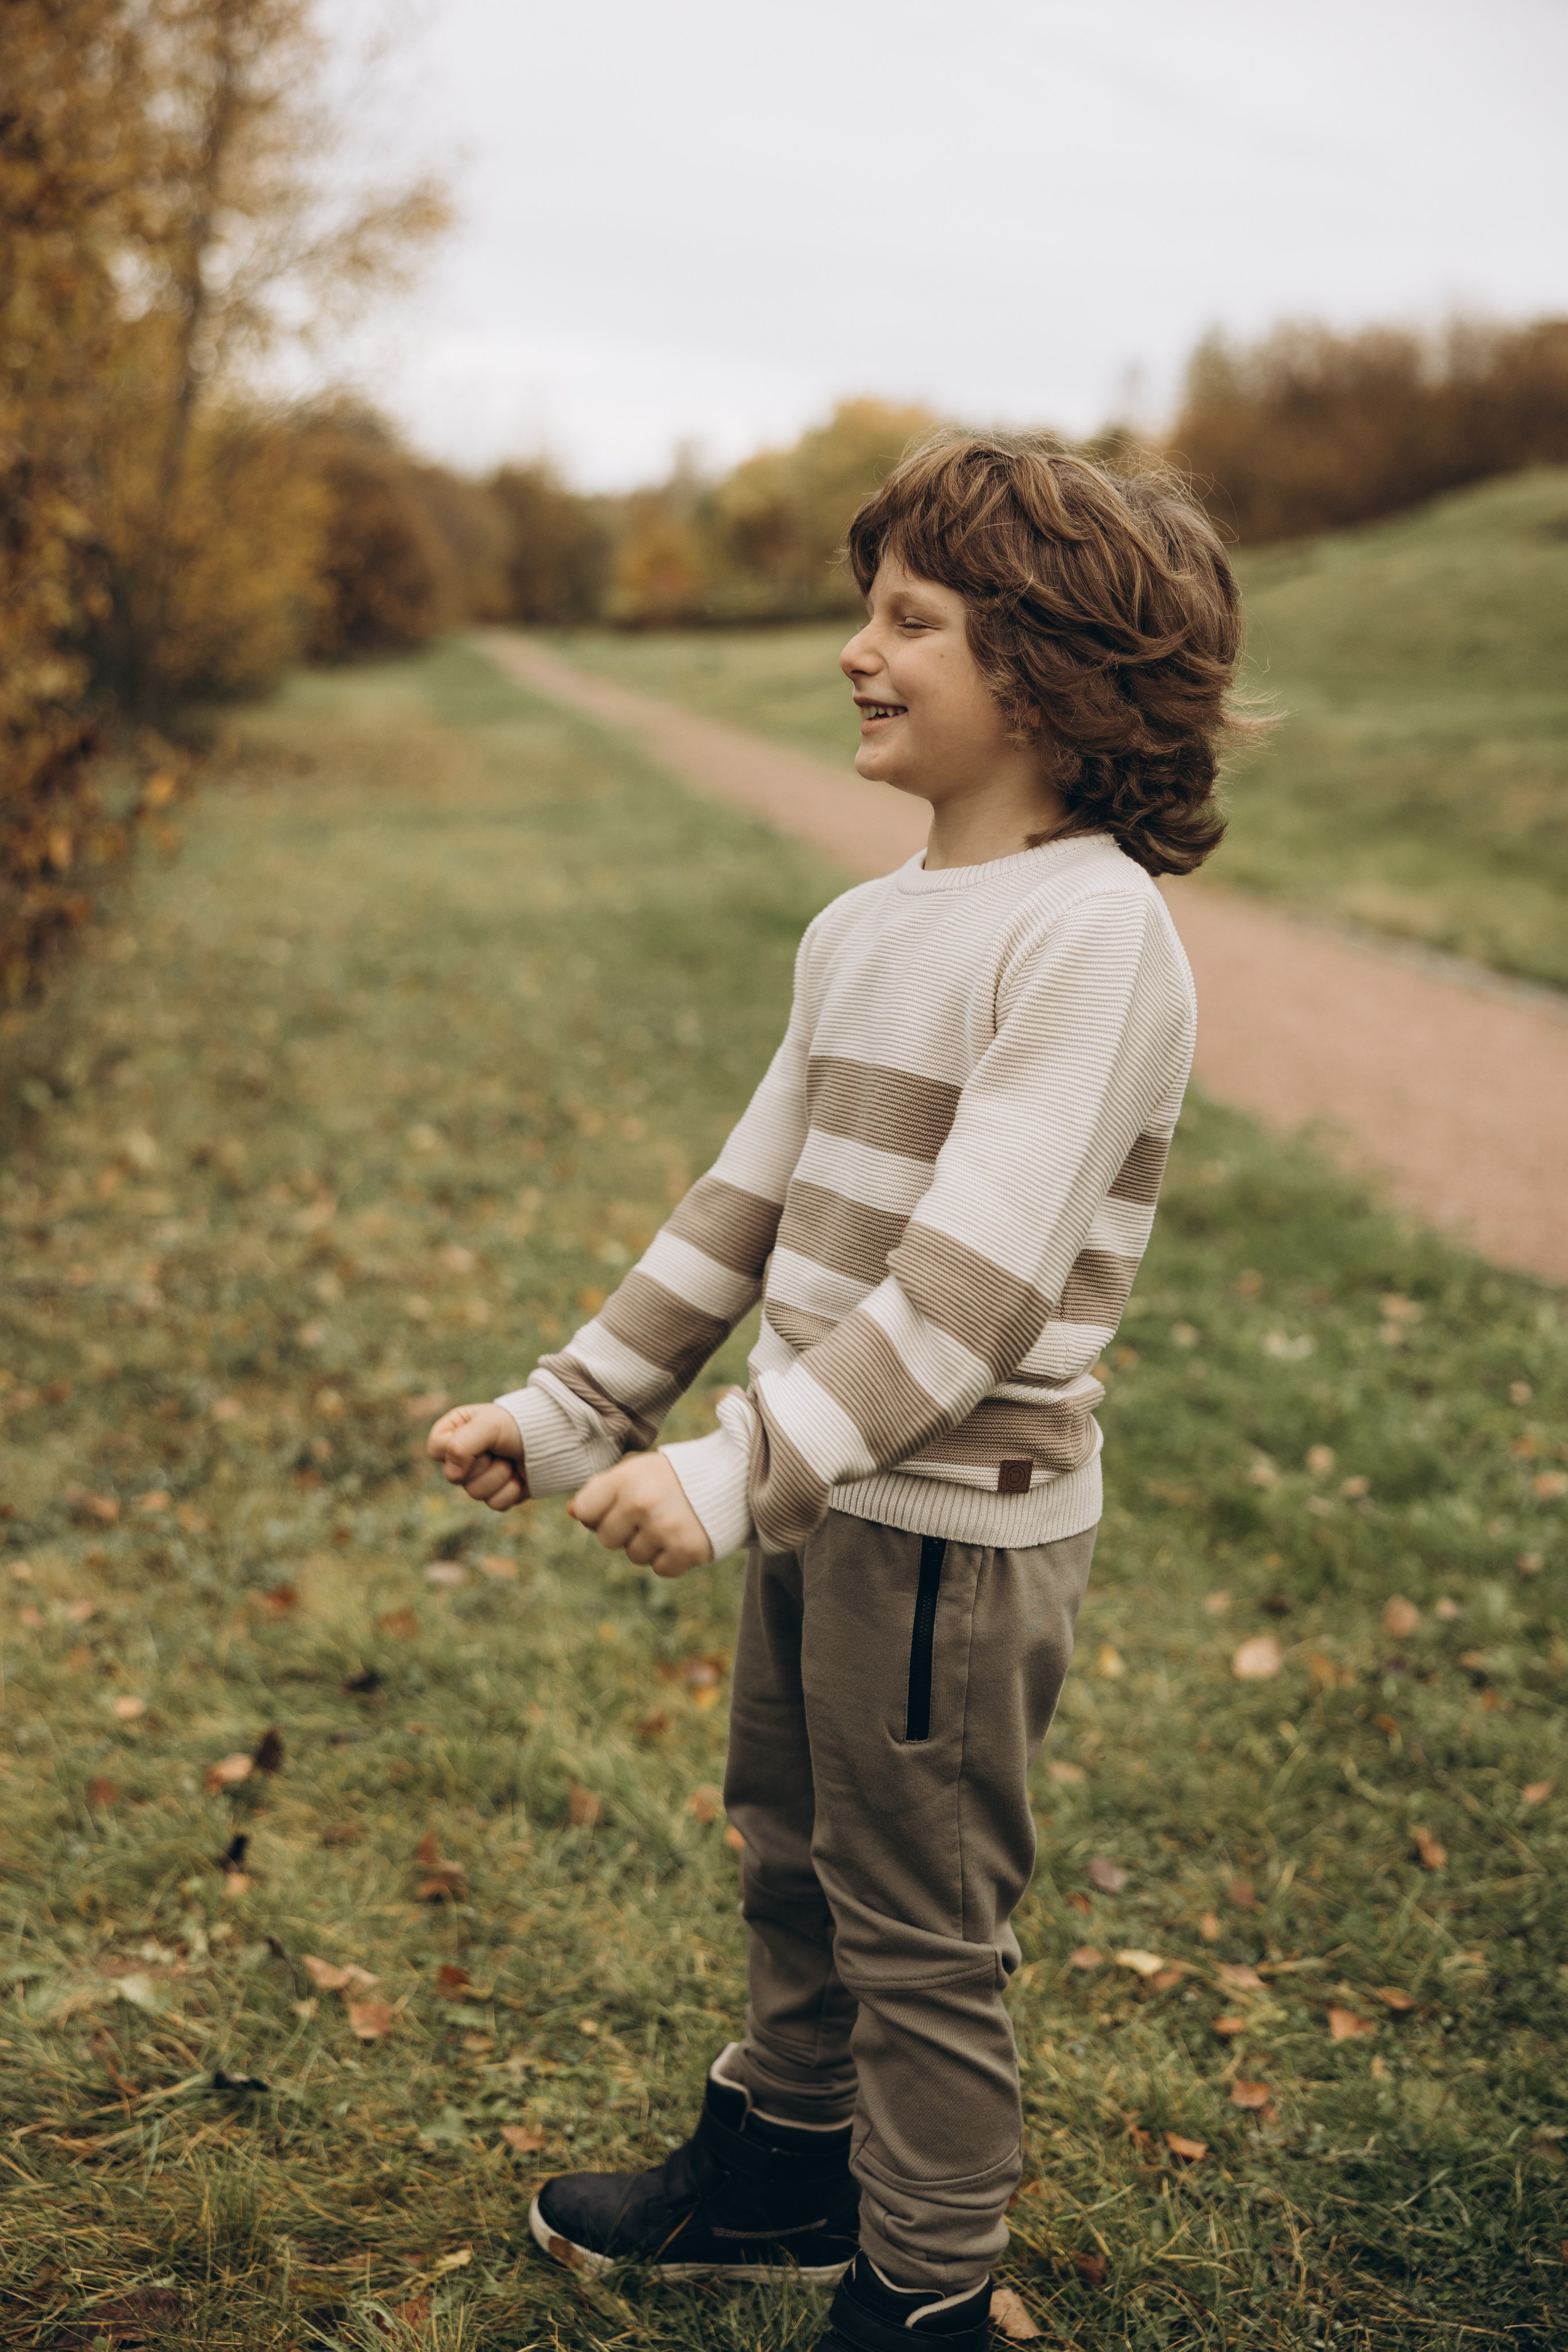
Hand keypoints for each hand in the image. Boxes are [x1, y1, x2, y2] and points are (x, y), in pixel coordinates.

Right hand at [427, 1402, 527, 1511]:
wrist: (552, 1437)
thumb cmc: (518, 1424)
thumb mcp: (489, 1424)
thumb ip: (462, 1445)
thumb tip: (452, 1475)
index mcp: (454, 1431)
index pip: (436, 1449)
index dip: (455, 1449)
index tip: (479, 1438)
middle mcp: (462, 1456)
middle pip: (454, 1476)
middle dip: (483, 1463)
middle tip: (500, 1449)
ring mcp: (478, 1477)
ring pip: (475, 1493)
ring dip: (499, 1476)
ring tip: (510, 1461)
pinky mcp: (496, 1493)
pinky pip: (495, 1504)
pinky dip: (511, 1490)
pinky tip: (519, 1476)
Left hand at [569, 1455, 712, 1577]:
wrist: (730, 1477)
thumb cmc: (672, 1476)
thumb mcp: (636, 1471)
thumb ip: (602, 1489)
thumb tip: (570, 1512)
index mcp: (625, 1479)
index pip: (584, 1512)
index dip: (597, 1513)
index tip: (615, 1505)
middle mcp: (641, 1504)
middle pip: (606, 1539)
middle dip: (622, 1530)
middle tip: (647, 1513)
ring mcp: (664, 1529)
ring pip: (633, 1556)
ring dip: (648, 1544)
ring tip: (669, 1521)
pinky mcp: (687, 1550)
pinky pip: (660, 1569)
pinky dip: (670, 1558)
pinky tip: (682, 1535)